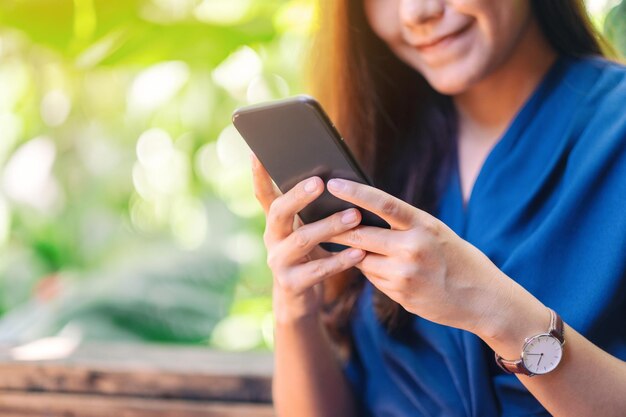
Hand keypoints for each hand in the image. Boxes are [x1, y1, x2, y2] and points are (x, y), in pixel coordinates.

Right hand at [250, 156, 365, 323]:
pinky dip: (340, 261)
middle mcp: (272, 239)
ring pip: (303, 240)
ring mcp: (279, 262)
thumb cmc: (309, 257)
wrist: (299, 302)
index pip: (263, 194)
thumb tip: (338, 180)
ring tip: (354, 216)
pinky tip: (359, 253)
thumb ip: (312, 212)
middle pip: (280, 212)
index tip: (256, 152)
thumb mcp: (306, 232)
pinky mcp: (292, 284)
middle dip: (299, 196)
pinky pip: (317, 270)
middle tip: (320, 182)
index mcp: (276, 222)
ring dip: (330, 226)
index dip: (258, 174)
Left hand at [326, 178, 512, 333]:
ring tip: (366, 249)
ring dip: (358, 254)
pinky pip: (373, 278)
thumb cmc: (457, 258)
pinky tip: (388, 270)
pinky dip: (372, 271)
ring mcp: (405, 274)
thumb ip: (405, 225)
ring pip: (362, 259)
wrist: (482, 298)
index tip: (333, 183)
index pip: (383, 203)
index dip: (355, 192)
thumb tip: (366, 215)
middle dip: (339, 230)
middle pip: (361, 235)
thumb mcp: (436, 232)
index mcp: (424, 225)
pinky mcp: (400, 294)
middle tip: (321, 223)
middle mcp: (412, 248)